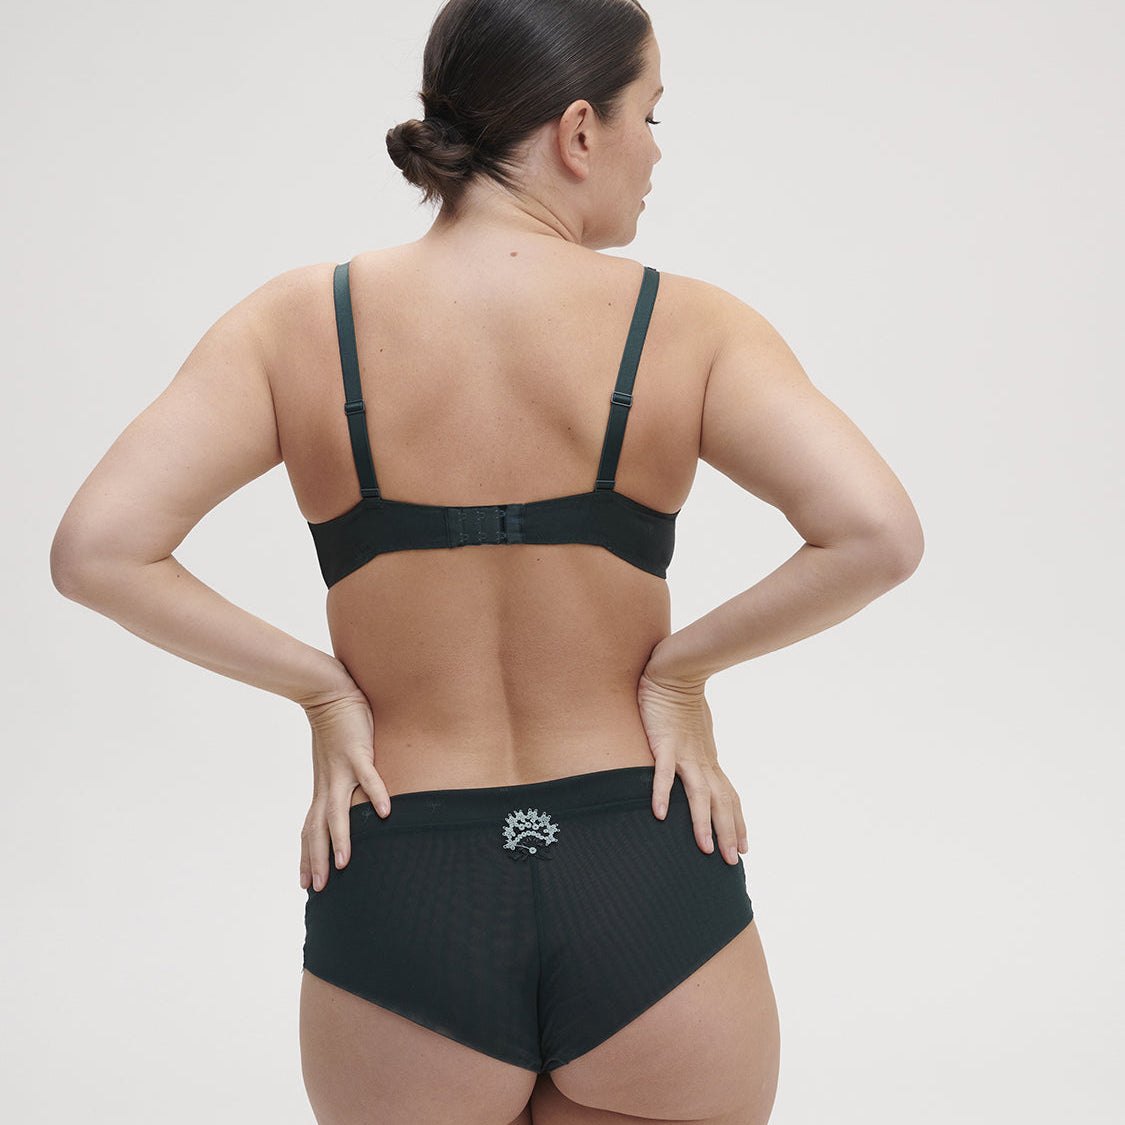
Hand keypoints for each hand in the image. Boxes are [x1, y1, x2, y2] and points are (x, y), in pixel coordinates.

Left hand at [300, 689, 390, 891]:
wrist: (328, 695)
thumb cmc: (334, 730)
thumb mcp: (334, 765)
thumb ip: (340, 785)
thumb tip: (348, 805)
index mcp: (322, 790)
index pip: (310, 831)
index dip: (307, 857)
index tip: (305, 885)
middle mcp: (327, 785)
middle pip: (318, 830)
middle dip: (317, 860)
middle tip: (318, 890)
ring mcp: (341, 770)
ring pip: (338, 811)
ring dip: (340, 838)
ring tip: (344, 863)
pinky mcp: (356, 753)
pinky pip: (368, 778)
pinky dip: (376, 794)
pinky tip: (386, 812)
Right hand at [637, 665, 747, 865]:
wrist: (677, 672)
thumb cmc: (684, 702)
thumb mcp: (696, 735)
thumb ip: (697, 754)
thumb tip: (699, 768)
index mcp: (709, 761)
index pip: (729, 797)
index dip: (737, 822)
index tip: (744, 848)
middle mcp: (702, 761)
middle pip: (720, 802)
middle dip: (728, 832)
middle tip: (733, 862)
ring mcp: (684, 753)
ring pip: (698, 794)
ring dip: (703, 822)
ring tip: (707, 849)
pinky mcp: (664, 743)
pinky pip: (662, 772)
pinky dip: (662, 793)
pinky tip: (659, 814)